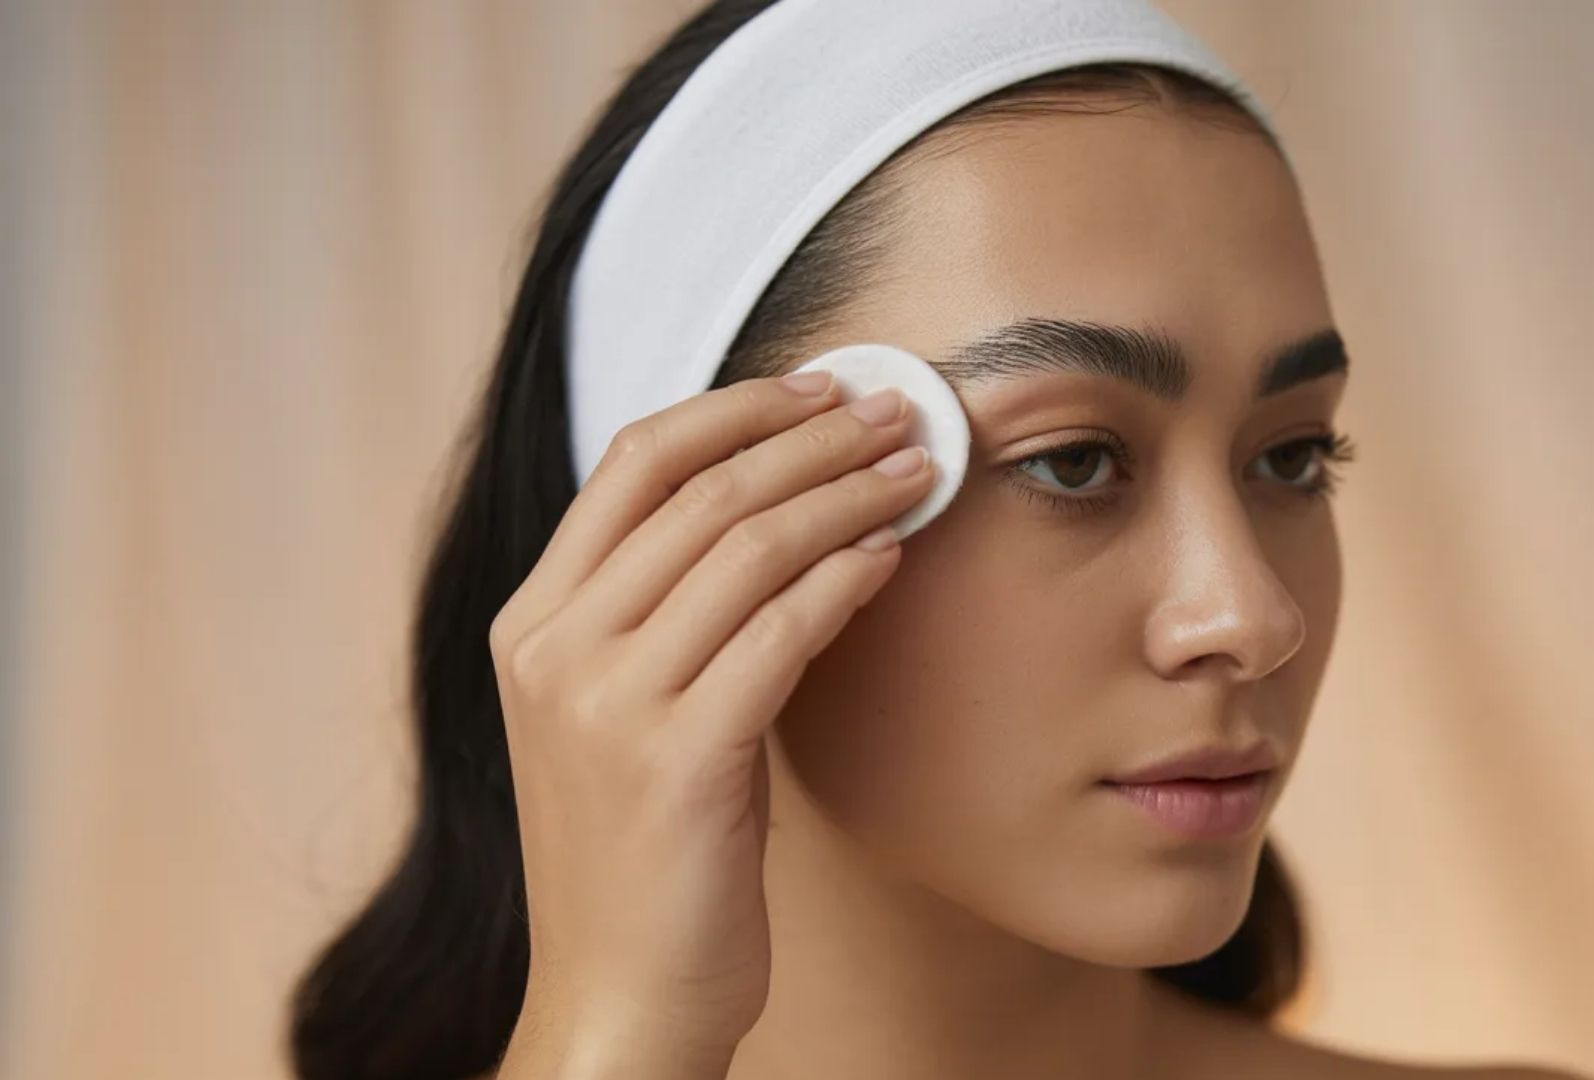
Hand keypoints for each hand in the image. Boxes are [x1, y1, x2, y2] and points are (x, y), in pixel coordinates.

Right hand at [488, 371, 933, 1067]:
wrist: (619, 998)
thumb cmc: (646, 855)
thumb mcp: (630, 714)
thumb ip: (671, 614)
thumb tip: (785, 509)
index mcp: (531, 624)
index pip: (632, 462)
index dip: (736, 408)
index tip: (818, 387)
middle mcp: (554, 649)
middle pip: (699, 487)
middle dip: (812, 435)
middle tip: (895, 412)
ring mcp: (606, 704)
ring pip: (747, 544)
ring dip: (846, 493)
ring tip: (916, 470)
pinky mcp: (675, 760)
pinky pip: (781, 631)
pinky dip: (846, 579)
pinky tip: (892, 561)